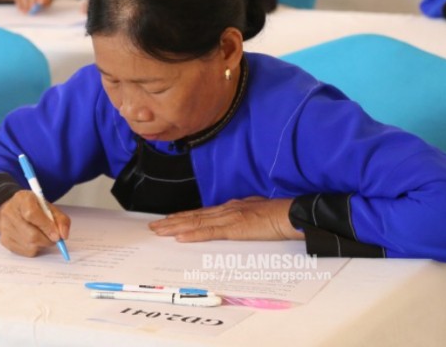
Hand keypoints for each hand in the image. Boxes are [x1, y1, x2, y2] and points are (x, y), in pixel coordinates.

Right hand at [0, 190, 70, 256]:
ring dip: (42, 244)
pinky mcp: (5, 241)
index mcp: (22, 199)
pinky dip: (34, 248)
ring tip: (42, 235)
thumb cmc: (32, 207)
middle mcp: (10, 213)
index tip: (57, 235)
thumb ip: (60, 219)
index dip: (47, 227)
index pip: (32, 214)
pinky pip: (26, 252)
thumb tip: (63, 236)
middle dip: (47, 240)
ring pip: (30, 246)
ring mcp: (5, 228)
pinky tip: (33, 240)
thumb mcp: (48, 207)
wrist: (12, 210)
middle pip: (31, 235)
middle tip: (54, 238)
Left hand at [148, 197, 303, 241]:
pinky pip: (208, 232)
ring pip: (195, 222)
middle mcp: (226, 210)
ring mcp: (228, 218)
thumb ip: (244, 215)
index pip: (202, 213)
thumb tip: (238, 220)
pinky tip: (180, 237)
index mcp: (231, 207)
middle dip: (172, 221)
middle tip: (154, 226)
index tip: (169, 219)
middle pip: (193, 216)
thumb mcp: (257, 213)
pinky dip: (192, 234)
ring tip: (159, 230)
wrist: (291, 213)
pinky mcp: (234, 228)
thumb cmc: (280, 214)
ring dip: (175, 227)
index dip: (184, 216)